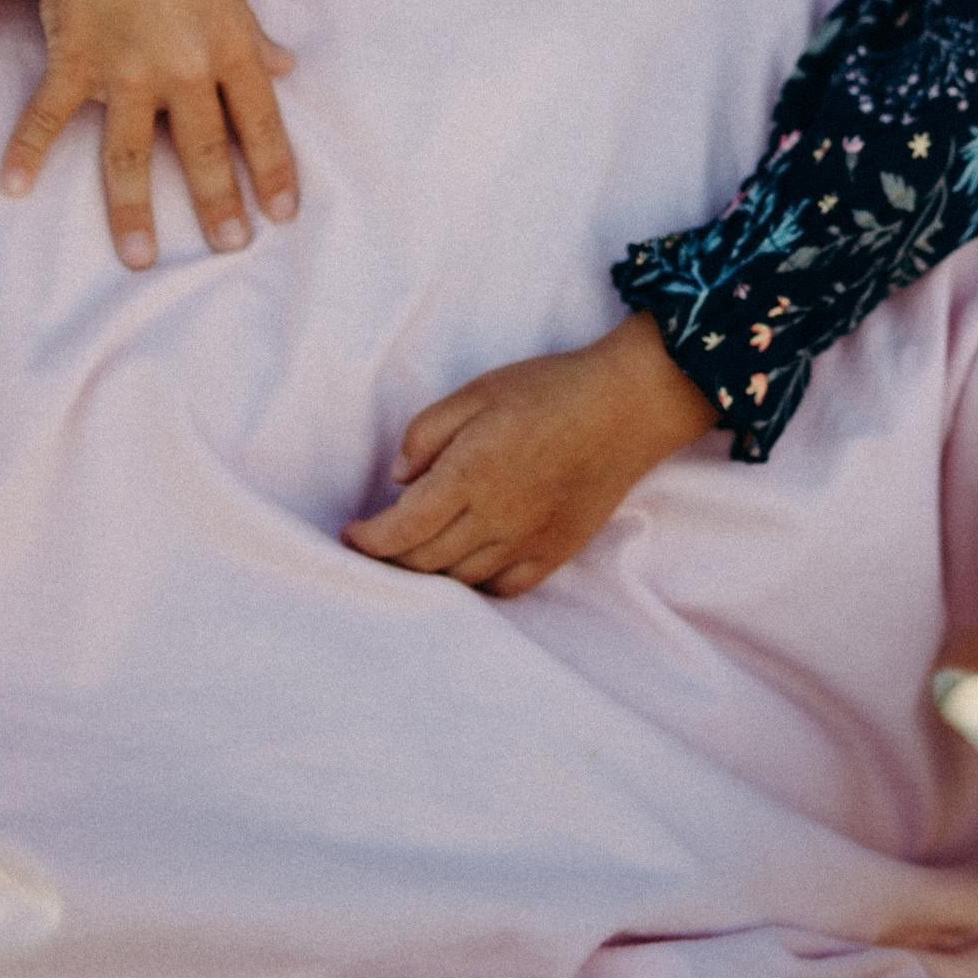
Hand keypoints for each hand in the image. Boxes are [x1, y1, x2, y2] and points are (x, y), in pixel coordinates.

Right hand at [6, 0, 299, 268]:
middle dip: (218, 206)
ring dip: (135, 212)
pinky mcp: (75, 59)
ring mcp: (128, 69)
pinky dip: (26, 150)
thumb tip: (284, 67)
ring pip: (134, 157)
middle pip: (205, 152)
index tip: (281, 214)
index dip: (274, 172)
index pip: (262, 122)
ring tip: (140, 256)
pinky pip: (49, 117)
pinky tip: (12, 185)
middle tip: (228, 246)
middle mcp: (186, 67)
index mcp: (231, 43)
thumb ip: (251, 28)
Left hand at [342, 312, 718, 596]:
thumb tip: (399, 479)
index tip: (350, 535)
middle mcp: (494, 518)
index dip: (368, 540)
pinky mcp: (555, 552)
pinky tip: (465, 567)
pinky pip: (503, 588)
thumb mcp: (478, 390)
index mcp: (468, 475)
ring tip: (413, 556)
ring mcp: (527, 541)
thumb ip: (428, 432)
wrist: (626, 406)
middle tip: (375, 546)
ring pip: (460, 581)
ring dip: (428, 574)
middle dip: (390, 559)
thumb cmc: (549, 389)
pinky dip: (474, 585)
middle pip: (424, 562)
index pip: (401, 530)